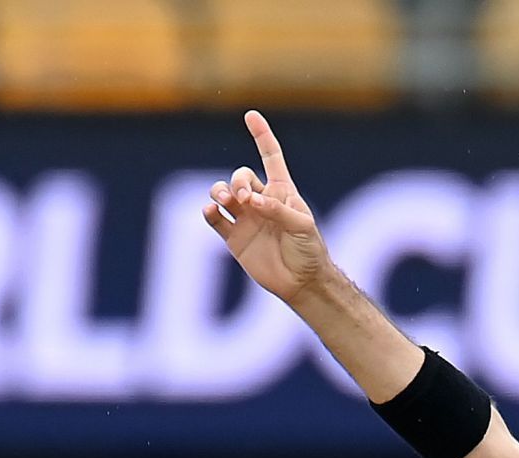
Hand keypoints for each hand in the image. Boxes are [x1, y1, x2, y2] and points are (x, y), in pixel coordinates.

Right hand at [201, 110, 329, 304]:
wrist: (301, 282)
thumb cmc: (310, 251)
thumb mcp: (303, 226)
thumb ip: (278, 210)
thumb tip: (251, 201)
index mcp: (282, 192)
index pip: (270, 157)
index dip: (261, 136)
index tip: (251, 115)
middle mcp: (261, 201)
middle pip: (240, 176)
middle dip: (238, 182)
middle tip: (245, 199)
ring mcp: (245, 218)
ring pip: (222, 192)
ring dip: (219, 191)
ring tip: (224, 200)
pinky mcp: (233, 237)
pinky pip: (214, 217)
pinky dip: (209, 211)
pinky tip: (212, 210)